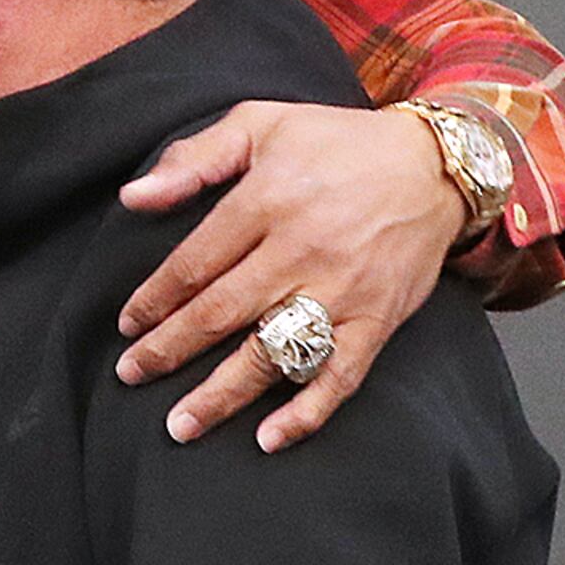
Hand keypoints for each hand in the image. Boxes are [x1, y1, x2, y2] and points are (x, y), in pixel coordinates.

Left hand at [115, 101, 458, 450]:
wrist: (437, 165)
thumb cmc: (336, 143)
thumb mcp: (260, 124)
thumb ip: (192, 159)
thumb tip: (132, 197)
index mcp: (265, 203)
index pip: (194, 264)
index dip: (154, 300)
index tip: (127, 325)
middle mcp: (302, 251)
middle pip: (220, 313)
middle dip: (169, 351)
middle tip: (130, 376)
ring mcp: (342, 291)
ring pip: (271, 352)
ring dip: (222, 394)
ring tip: (181, 425)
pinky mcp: (378, 320)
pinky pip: (340, 375)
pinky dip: (307, 412)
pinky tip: (270, 439)